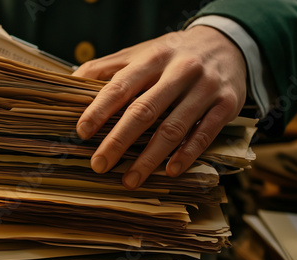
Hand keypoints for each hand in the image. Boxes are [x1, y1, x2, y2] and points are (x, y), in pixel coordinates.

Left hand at [73, 26, 246, 188]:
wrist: (225, 43)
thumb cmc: (171, 54)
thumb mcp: (140, 52)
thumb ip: (106, 67)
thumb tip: (70, 82)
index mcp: (153, 58)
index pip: (121, 85)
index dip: (100, 109)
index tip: (82, 132)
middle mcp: (180, 71)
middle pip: (144, 111)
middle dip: (119, 141)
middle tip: (99, 165)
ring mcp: (205, 88)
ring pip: (173, 128)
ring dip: (149, 158)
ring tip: (130, 180)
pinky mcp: (226, 104)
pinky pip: (204, 134)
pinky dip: (186, 155)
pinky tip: (169, 172)